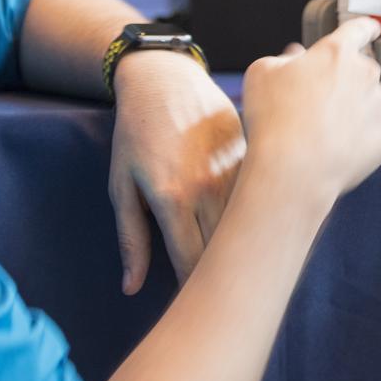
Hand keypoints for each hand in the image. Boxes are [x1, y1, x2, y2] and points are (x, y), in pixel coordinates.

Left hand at [109, 50, 245, 294]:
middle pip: (224, 248)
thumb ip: (131, 238)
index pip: (192, 264)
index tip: (192, 304)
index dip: (193, 289)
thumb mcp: (121, 184)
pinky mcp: (251, 152)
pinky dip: (256, 212)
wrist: (165, 77)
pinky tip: (255, 223)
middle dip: (221, 273)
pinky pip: (259, 192)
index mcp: (172, 198)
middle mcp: (209, 186)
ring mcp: (235, 167)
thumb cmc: (135, 132)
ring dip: (243, 243)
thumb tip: (132, 288)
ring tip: (239, 261)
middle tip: (217, 291)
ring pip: (247, 222)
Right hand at [240, 17, 380, 202]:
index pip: (358, 29)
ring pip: (370, 99)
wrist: (293, 170)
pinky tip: (339, 145)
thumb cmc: (273, 119)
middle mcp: (365, 72)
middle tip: (317, 105)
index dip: (364, 28)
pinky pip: (378, 127)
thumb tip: (297, 57)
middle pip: (360, 70)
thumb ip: (283, 58)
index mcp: (336, 52)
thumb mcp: (262, 73)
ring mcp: (380, 103)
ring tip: (324, 131)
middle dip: (344, 82)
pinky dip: (363, 134)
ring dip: (354, 108)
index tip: (372, 28)